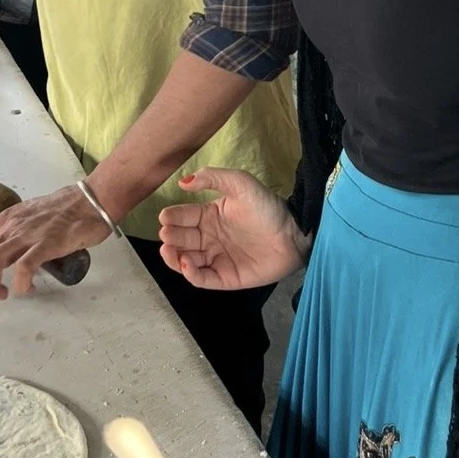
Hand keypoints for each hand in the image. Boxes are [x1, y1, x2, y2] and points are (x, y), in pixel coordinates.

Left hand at [0, 185, 110, 299]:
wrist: (91, 200)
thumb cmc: (62, 212)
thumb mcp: (27, 219)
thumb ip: (13, 235)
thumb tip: (2, 258)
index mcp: (3, 221)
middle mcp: (10, 227)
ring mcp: (28, 235)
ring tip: (3, 294)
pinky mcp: (48, 244)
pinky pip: (24, 268)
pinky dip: (19, 285)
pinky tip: (27, 289)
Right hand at [158, 167, 307, 290]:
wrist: (294, 234)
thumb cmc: (267, 207)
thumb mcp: (240, 183)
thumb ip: (212, 178)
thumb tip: (182, 182)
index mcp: (209, 215)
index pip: (182, 217)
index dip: (171, 218)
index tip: (165, 217)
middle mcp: (210, 238)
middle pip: (180, 240)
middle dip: (169, 237)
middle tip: (167, 235)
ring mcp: (217, 259)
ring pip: (186, 261)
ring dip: (173, 257)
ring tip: (170, 250)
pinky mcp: (226, 278)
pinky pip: (203, 279)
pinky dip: (190, 274)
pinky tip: (187, 263)